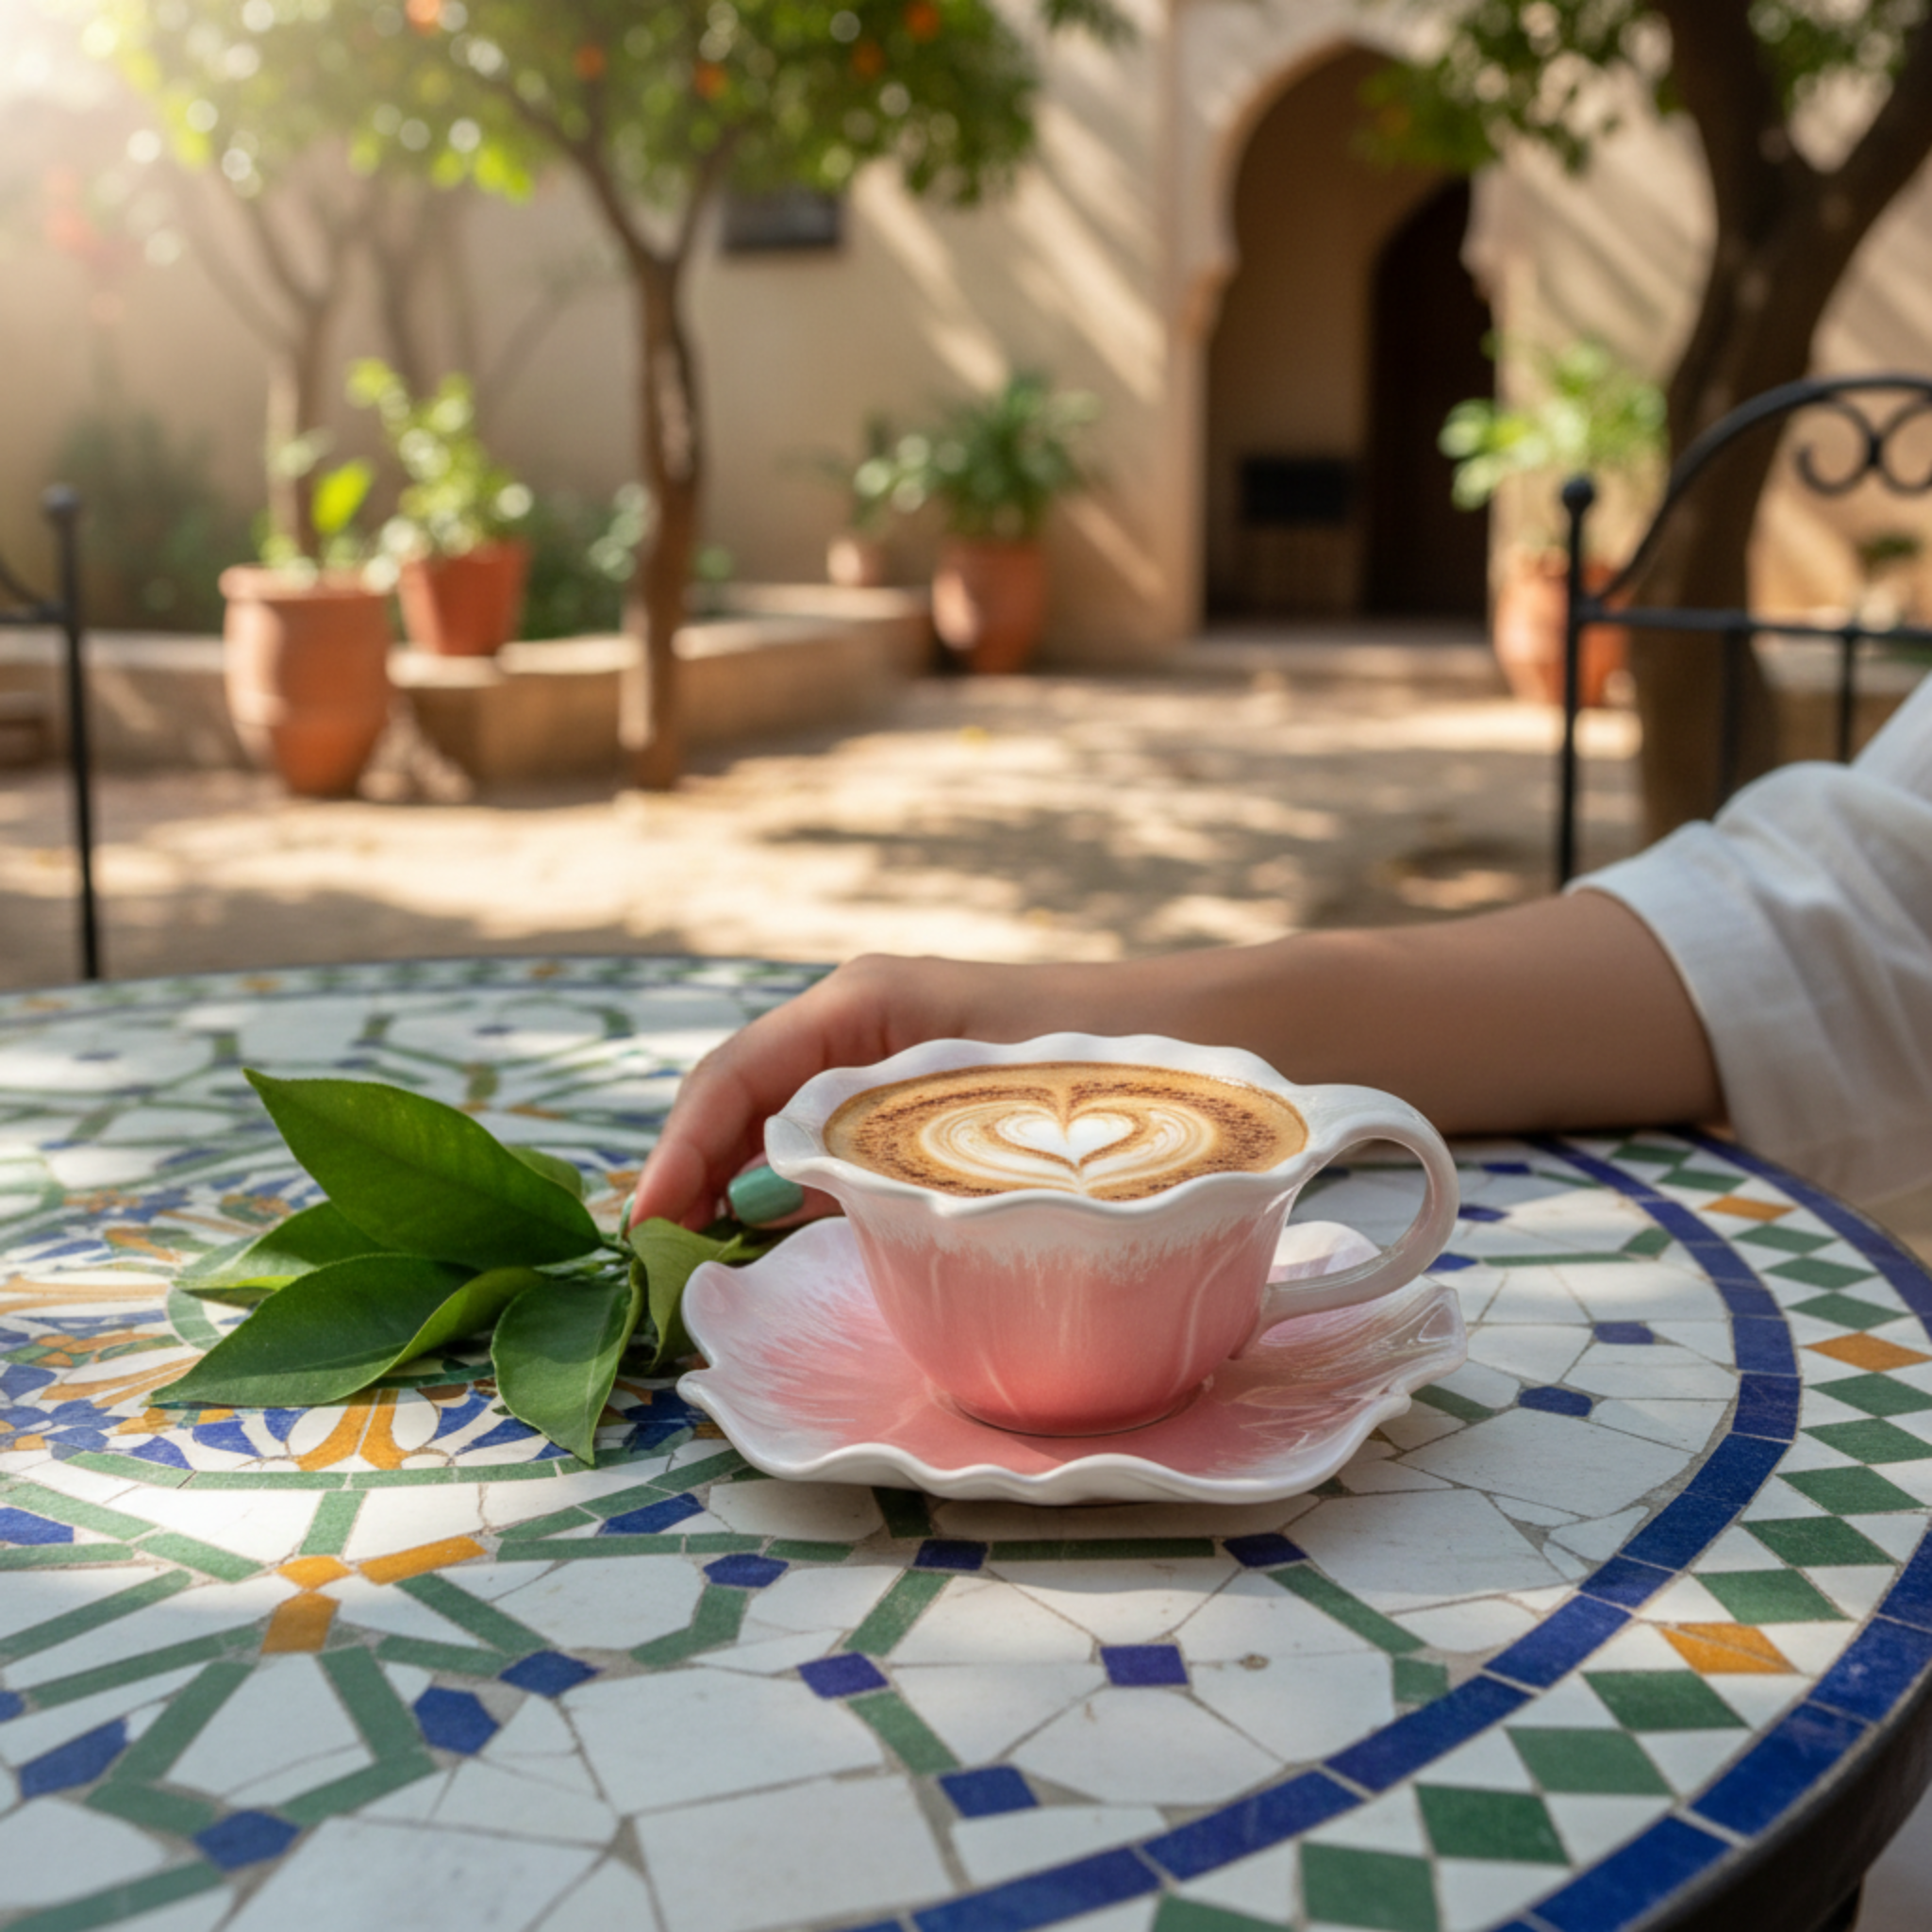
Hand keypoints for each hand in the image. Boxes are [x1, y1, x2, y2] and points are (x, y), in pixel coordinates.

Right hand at [631, 953, 1113, 1228]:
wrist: (1217, 1039)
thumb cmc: (1112, 1060)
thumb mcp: (980, 1113)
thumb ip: (871, 1159)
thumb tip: (764, 1211)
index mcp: (864, 1002)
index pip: (737, 1076)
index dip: (681, 1151)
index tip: (647, 1225)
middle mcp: (863, 1023)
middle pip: (740, 1096)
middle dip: (687, 1173)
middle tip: (648, 1264)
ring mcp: (888, 1062)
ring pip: (776, 1122)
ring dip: (726, 1186)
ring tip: (684, 1265)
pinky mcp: (914, 1103)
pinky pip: (825, 1142)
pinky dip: (783, 1189)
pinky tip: (765, 1242)